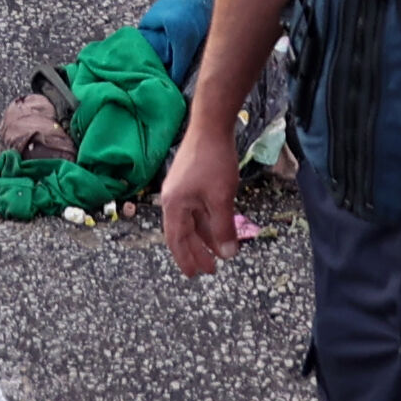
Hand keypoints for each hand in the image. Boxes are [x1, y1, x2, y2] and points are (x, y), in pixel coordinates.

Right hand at [156, 124, 245, 279]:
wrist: (211, 125)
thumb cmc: (214, 162)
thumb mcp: (221, 199)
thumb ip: (223, 229)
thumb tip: (227, 255)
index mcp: (174, 205)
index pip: (176, 240)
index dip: (185, 258)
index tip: (195, 275)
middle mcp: (173, 198)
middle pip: (183, 232)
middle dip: (197, 251)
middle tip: (210, 269)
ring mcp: (182, 188)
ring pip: (193, 220)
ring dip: (205, 237)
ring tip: (219, 251)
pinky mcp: (191, 179)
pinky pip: (198, 208)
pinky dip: (208, 221)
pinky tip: (220, 226)